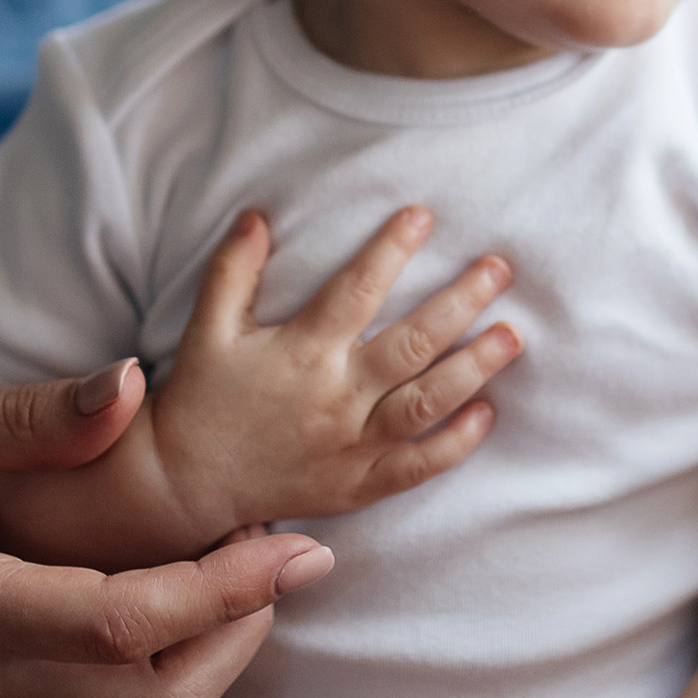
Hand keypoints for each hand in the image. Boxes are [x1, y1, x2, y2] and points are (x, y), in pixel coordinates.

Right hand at [0, 204, 523, 570]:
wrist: (184, 483)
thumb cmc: (202, 397)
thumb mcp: (208, 327)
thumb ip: (234, 269)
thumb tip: (260, 212)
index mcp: (301, 351)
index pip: (357, 290)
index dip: (391, 249)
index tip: (424, 214)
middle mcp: (333, 397)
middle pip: (411, 344)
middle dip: (461, 302)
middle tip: (500, 267)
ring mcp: (349, 445)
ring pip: (425, 404)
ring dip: (474, 368)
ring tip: (513, 335)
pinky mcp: (356, 485)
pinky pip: (416, 467)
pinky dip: (454, 443)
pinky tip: (487, 413)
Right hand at [0, 362, 333, 697]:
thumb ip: (30, 414)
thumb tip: (135, 387)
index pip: (117, 625)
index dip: (222, 589)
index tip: (296, 541)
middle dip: (237, 637)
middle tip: (287, 553)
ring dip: (209, 667)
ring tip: (248, 573)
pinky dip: (161, 687)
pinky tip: (190, 610)